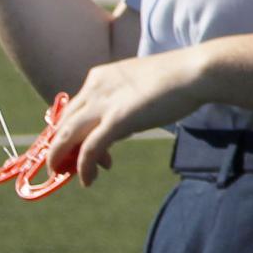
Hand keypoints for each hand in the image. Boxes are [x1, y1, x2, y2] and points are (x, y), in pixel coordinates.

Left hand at [48, 49, 205, 187]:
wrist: (193, 73)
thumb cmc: (175, 79)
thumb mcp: (137, 88)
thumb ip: (122, 104)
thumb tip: (116, 128)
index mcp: (99, 77)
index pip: (72, 107)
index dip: (68, 131)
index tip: (74, 148)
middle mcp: (94, 88)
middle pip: (63, 121)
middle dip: (59, 146)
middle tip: (63, 166)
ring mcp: (104, 104)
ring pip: (67, 135)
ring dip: (60, 158)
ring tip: (64, 175)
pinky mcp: (117, 121)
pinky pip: (90, 149)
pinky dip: (84, 167)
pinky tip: (88, 180)